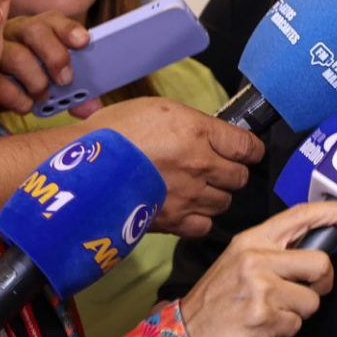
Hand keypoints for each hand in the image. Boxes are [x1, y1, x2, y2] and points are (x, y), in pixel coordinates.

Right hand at [0, 12, 99, 116]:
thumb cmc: (16, 82)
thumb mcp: (44, 83)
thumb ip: (70, 93)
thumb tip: (92, 109)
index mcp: (31, 30)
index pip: (51, 20)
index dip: (69, 29)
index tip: (84, 42)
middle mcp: (9, 33)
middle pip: (34, 30)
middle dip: (55, 55)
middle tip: (65, 80)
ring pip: (15, 56)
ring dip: (33, 82)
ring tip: (39, 97)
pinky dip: (11, 99)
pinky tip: (18, 104)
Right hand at [87, 96, 264, 236]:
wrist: (84, 170)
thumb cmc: (113, 134)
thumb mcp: (156, 110)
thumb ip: (189, 123)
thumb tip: (207, 133)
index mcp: (197, 131)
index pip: (246, 145)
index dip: (251, 149)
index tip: (249, 151)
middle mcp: (199, 164)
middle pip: (239, 177)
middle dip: (233, 172)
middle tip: (221, 169)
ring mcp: (188, 195)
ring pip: (224, 202)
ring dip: (217, 196)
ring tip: (201, 190)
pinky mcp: (173, 221)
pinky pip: (203, 226)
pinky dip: (200, 220)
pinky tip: (189, 210)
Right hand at [180, 200, 336, 336]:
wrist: (186, 333)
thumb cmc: (218, 298)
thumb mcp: (240, 260)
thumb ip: (274, 250)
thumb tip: (315, 249)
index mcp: (252, 239)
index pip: (300, 216)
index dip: (333, 214)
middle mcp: (257, 258)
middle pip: (320, 264)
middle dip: (321, 284)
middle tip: (305, 292)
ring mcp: (260, 288)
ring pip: (312, 301)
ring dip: (297, 312)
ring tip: (270, 312)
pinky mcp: (263, 317)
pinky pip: (296, 325)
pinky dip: (283, 330)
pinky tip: (261, 327)